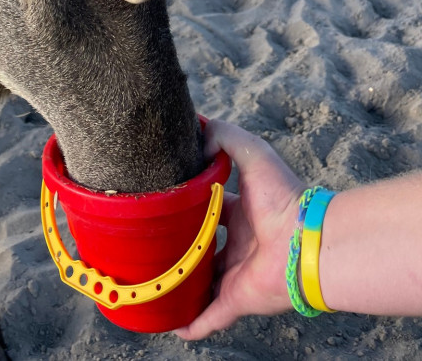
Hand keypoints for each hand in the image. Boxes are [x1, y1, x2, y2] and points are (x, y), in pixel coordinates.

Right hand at [173, 120, 304, 339]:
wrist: (306, 241)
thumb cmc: (283, 196)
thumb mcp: (252, 152)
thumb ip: (226, 136)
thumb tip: (199, 131)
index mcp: (241, 213)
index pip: (208, 209)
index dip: (187, 205)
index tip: (163, 202)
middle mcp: (238, 244)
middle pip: (201, 247)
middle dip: (179, 246)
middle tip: (148, 243)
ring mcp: (236, 274)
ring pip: (201, 283)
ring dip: (181, 286)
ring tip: (152, 284)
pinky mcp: (236, 299)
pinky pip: (209, 316)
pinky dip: (191, 323)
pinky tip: (169, 323)